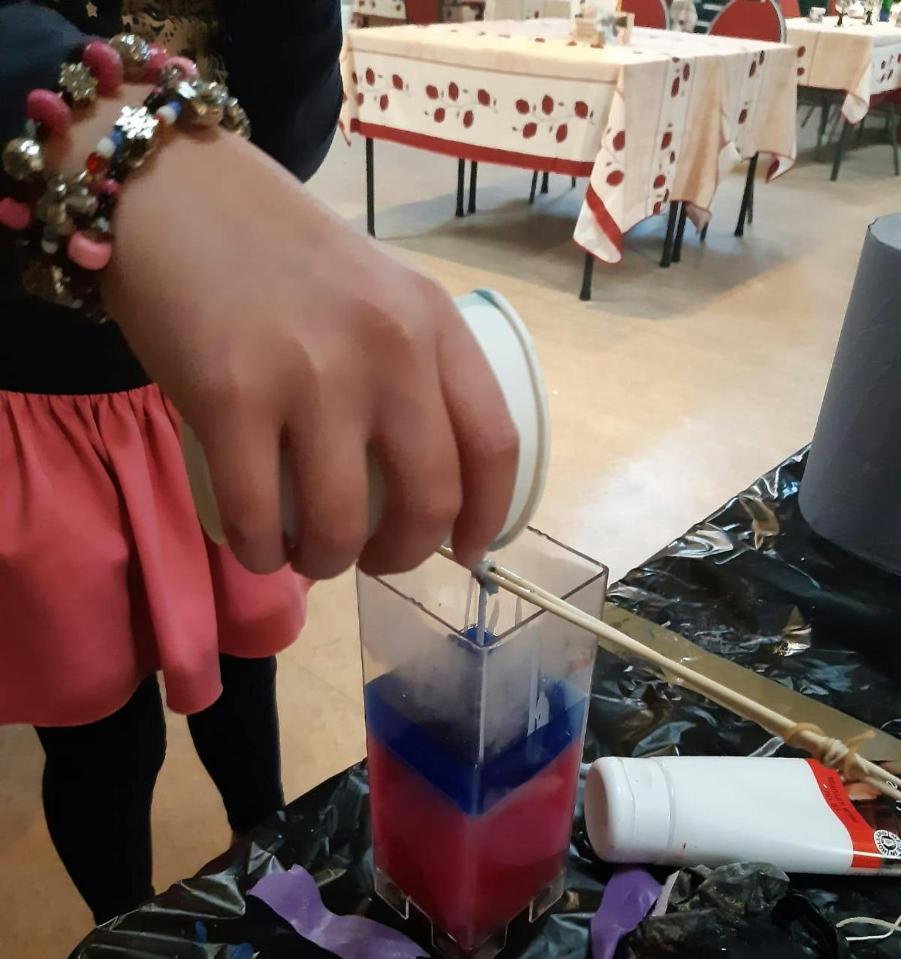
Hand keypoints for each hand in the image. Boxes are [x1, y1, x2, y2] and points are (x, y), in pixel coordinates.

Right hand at [97, 125, 517, 576]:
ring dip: (327, 561)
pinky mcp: (230, 396)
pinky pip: (257, 516)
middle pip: (428, 499)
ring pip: (342, 524)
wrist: (174, 192)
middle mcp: (387, 346)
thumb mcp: (379, 292)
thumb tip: (427, 481)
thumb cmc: (281, 253)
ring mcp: (310, 372)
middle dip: (403, 555)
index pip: (495, 443)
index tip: (464, 551)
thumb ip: (411, 365)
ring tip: (307, 552)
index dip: (486, 517)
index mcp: (434, 321)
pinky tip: (256, 548)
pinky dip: (259, 554)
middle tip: (373, 558)